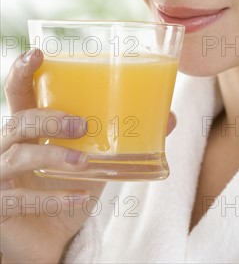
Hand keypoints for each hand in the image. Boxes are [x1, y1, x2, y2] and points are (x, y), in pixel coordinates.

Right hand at [0, 49, 176, 263]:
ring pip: (17, 156)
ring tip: (85, 162)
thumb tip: (169, 117)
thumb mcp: (99, 159)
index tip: (37, 53)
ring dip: (54, 157)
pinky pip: (20, 200)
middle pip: (18, 121)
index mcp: (30, 125)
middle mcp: (9, 146)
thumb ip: (124, 137)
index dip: (22, 71)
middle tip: (82, 124)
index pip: (19, 91)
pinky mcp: (0, 208)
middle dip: (49, 119)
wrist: (49, 237)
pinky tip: (79, 197)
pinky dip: (52, 198)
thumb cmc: (69, 186)